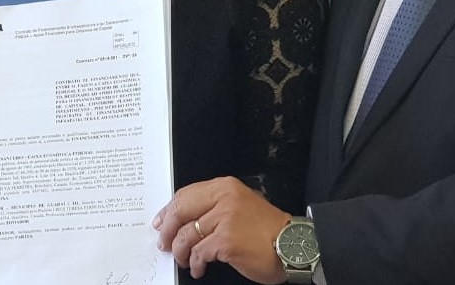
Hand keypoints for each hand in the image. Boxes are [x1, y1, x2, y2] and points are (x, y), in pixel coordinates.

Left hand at [153, 176, 290, 283]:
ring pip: (187, 235)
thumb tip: (184, 219)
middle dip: (168, 231)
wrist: (292, 245)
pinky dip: (195, 263)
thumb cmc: (268, 229)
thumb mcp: (240, 205)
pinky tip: (199, 268)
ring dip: (181, 251)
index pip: (185, 194)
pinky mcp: (226, 241)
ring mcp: (225, 219)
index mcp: (225, 187)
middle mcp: (224, 199)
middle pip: (181, 212)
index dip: (169, 211)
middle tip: (165, 244)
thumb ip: (214, 206)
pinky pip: (199, 253)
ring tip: (185, 260)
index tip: (161, 222)